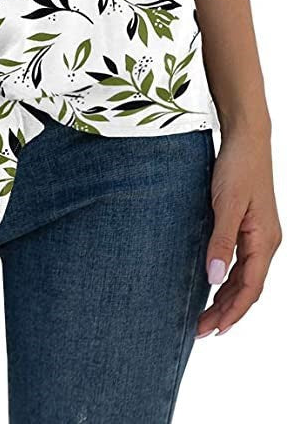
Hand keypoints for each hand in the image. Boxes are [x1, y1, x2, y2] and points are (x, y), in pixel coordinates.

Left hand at [196, 123, 281, 337]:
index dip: (232, 312)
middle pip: (247, 288)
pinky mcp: (249, 225)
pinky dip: (227, 278)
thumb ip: (220, 242)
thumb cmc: (238, 166)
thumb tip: (213, 278)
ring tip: (204, 316)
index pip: (250, 288)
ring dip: (225, 297)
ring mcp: (259, 234)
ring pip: (244, 276)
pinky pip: (241, 261)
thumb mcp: (225, 204)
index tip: (212, 330)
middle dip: (225, 311)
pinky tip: (213, 284)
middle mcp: (266, 242)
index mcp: (265, 241)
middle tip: (200, 330)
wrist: (246, 137)